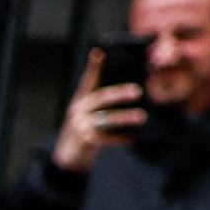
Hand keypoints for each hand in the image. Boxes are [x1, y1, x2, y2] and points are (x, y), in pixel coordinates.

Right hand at [52, 47, 142, 173]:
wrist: (67, 156)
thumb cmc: (83, 130)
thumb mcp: (87, 113)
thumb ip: (101, 102)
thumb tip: (129, 90)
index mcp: (79, 99)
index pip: (88, 80)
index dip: (94, 67)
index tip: (100, 53)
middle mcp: (78, 110)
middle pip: (102, 97)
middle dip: (120, 93)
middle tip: (138, 91)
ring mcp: (80, 125)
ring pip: (107, 118)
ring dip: (126, 117)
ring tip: (142, 116)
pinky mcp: (85, 140)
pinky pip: (107, 138)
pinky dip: (120, 139)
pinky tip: (133, 138)